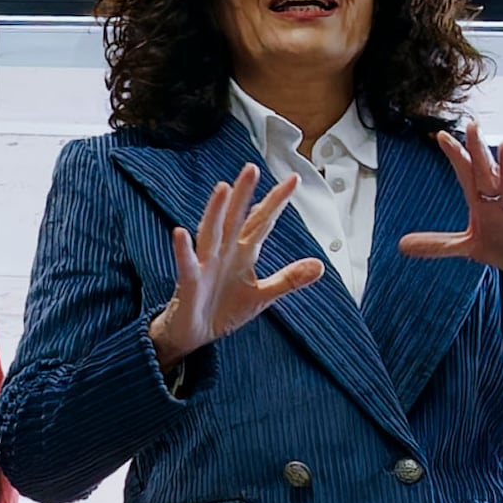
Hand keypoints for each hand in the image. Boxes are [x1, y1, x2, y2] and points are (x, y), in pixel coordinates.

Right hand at [146, 164, 327, 363]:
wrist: (193, 334)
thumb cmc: (223, 309)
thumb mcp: (262, 295)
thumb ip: (289, 278)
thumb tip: (320, 265)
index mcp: (242, 252)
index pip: (262, 221)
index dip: (276, 202)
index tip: (294, 180)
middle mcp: (223, 252)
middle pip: (235, 218)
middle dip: (244, 194)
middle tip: (253, 168)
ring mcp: (204, 265)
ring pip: (210, 233)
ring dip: (215, 211)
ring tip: (223, 189)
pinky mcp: (189, 283)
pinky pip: (186, 264)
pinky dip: (184, 250)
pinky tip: (181, 233)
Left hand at [400, 123, 502, 292]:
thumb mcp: (468, 247)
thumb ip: (438, 244)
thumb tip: (402, 245)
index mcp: (483, 203)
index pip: (467, 175)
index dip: (456, 155)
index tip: (441, 135)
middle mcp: (500, 203)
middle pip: (488, 174)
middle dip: (479, 151)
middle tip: (473, 126)